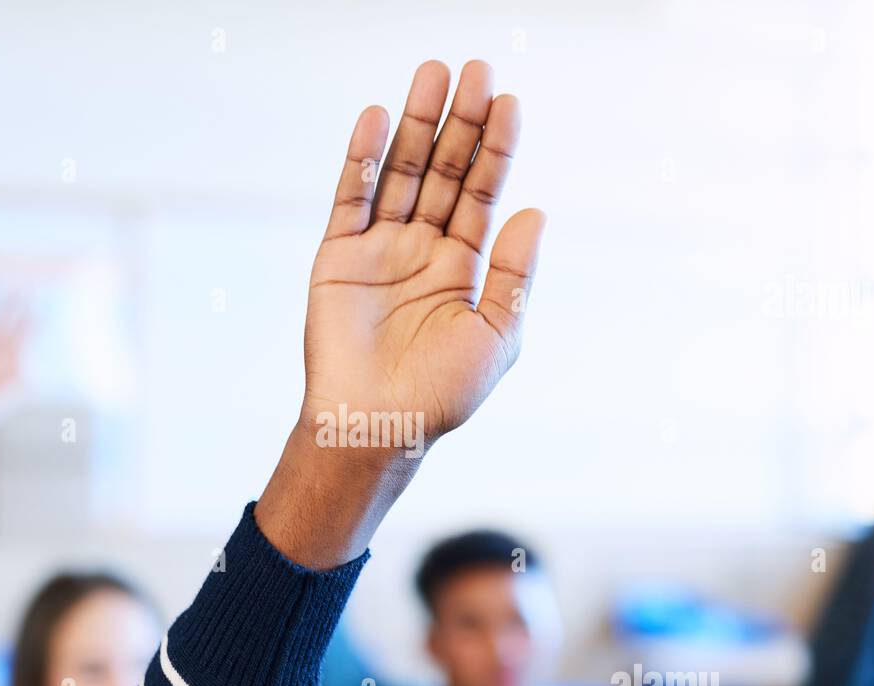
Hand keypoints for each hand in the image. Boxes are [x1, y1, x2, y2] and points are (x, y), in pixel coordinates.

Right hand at [302, 59, 544, 448]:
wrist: (376, 425)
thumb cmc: (440, 394)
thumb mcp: (495, 336)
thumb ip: (514, 275)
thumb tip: (534, 210)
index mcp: (463, 267)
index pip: (483, 194)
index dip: (497, 149)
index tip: (510, 102)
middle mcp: (423, 249)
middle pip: (446, 172)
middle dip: (461, 123)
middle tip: (476, 72)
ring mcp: (379, 249)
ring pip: (402, 174)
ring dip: (417, 125)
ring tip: (433, 75)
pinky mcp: (338, 256)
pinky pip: (351, 198)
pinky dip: (363, 160)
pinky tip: (378, 119)